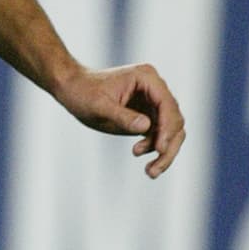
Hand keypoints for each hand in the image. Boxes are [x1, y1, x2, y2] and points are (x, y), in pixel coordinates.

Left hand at [52, 62, 184, 178]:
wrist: (72, 89)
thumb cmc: (83, 93)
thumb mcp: (99, 107)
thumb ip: (122, 116)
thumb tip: (146, 127)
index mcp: (147, 78)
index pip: (168, 105)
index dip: (168, 128)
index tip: (160, 149)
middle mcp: (155, 88)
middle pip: (175, 120)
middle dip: (168, 146)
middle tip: (154, 169)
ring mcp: (152, 102)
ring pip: (172, 130)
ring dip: (164, 152)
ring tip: (149, 171)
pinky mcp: (147, 114)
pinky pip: (160, 134)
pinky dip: (154, 148)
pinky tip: (137, 152)